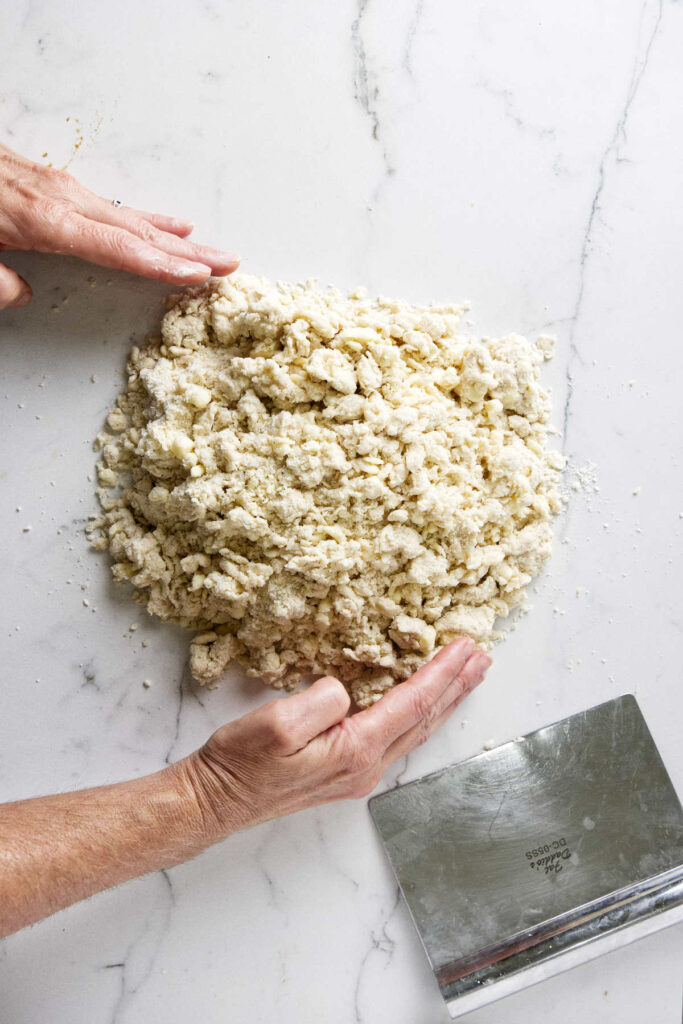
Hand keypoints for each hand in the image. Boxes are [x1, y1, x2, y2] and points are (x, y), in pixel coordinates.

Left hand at [0, 142, 238, 308]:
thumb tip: (25, 294)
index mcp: (43, 220)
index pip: (117, 248)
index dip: (161, 266)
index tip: (200, 276)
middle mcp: (59, 199)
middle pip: (136, 230)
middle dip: (186, 250)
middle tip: (229, 264)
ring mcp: (56, 186)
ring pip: (127, 215)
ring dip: (171, 235)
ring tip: (207, 248)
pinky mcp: (48, 181)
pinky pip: (108, 203)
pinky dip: (141, 217)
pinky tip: (160, 221)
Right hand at [180, 638, 490, 838]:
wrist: (215, 801)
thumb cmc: (241, 763)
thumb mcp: (277, 723)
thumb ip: (322, 701)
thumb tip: (346, 690)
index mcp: (356, 750)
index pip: (413, 704)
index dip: (443, 673)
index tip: (465, 646)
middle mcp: (367, 767)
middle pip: (425, 720)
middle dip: (457, 686)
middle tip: (482, 658)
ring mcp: (359, 774)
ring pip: (416, 731)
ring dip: (444, 701)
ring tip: (466, 677)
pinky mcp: (346, 773)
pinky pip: (398, 738)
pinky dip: (420, 714)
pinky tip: (422, 706)